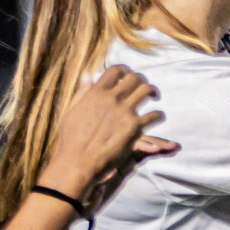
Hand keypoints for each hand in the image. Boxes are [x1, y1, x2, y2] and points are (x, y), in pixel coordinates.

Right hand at [41, 66, 177, 209]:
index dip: (124, 70)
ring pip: (146, 90)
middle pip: (134, 78)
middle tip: (143, 85)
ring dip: (152, 91)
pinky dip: (158, 115)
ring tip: (154, 96)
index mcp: (96, 93)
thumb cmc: (71, 138)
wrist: (78, 159)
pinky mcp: (134, 127)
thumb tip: (87, 74)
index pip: (114, 70)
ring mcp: (124, 111)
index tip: (128, 74)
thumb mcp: (72, 111)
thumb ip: (82, 92)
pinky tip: (157, 117)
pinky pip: (154, 115)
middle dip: (141, 79)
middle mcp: (111, 98)